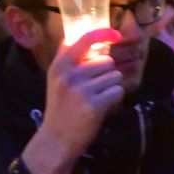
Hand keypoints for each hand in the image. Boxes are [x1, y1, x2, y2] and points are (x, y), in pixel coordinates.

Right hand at [20, 28, 126, 173]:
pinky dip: (115, 100)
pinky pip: (117, 92)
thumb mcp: (55, 80)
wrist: (55, 141)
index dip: (103, 33)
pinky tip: (103, 108)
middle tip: (95, 89)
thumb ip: (68, 58)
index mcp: (60, 66)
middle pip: (106, 61)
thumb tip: (83, 35)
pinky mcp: (94, 105)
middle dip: (106, 74)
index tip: (116, 34)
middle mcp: (69, 75)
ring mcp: (81, 90)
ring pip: (114, 76)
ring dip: (111, 87)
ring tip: (97, 99)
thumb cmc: (60, 109)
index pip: (84, 39)